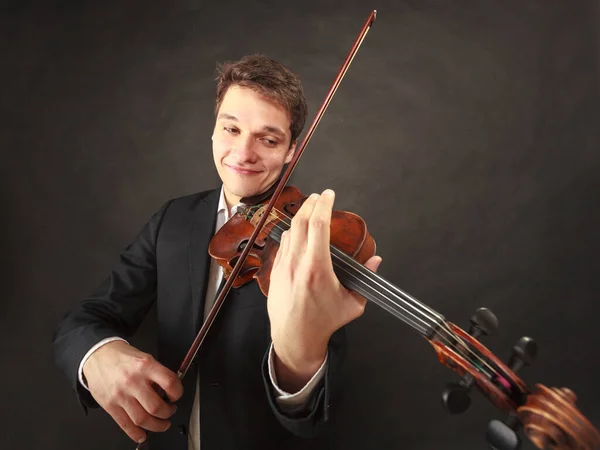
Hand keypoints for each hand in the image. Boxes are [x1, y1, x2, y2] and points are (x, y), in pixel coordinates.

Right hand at [82, 340, 182, 443]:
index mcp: (145, 366)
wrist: (98, 355)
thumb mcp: (145, 358)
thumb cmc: (122, 357)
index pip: (169, 382)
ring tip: (161, 423)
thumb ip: (157, 374)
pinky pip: (125, 425)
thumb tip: (168, 391)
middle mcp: (133, 381)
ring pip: (142, 419)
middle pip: (156, 407)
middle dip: (168, 413)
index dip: (178, 392)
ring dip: (156, 426)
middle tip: (170, 411)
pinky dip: (136, 434)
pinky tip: (143, 434)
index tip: (176, 396)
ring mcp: (121, 395)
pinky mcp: (110, 406)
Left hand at [267, 189, 381, 390]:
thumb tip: (376, 261)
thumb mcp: (352, 303)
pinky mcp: (275, 271)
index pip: (318, 224)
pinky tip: (299, 232)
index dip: (324, 204)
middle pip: (301, 221)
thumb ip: (366, 279)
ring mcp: (283, 265)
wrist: (294, 337)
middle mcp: (297, 262)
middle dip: (311, 203)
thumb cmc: (323, 322)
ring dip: (300, 217)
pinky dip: (292, 233)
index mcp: (317, 267)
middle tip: (320, 196)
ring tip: (310, 211)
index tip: (329, 195)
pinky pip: (282, 244)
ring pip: (290, 231)